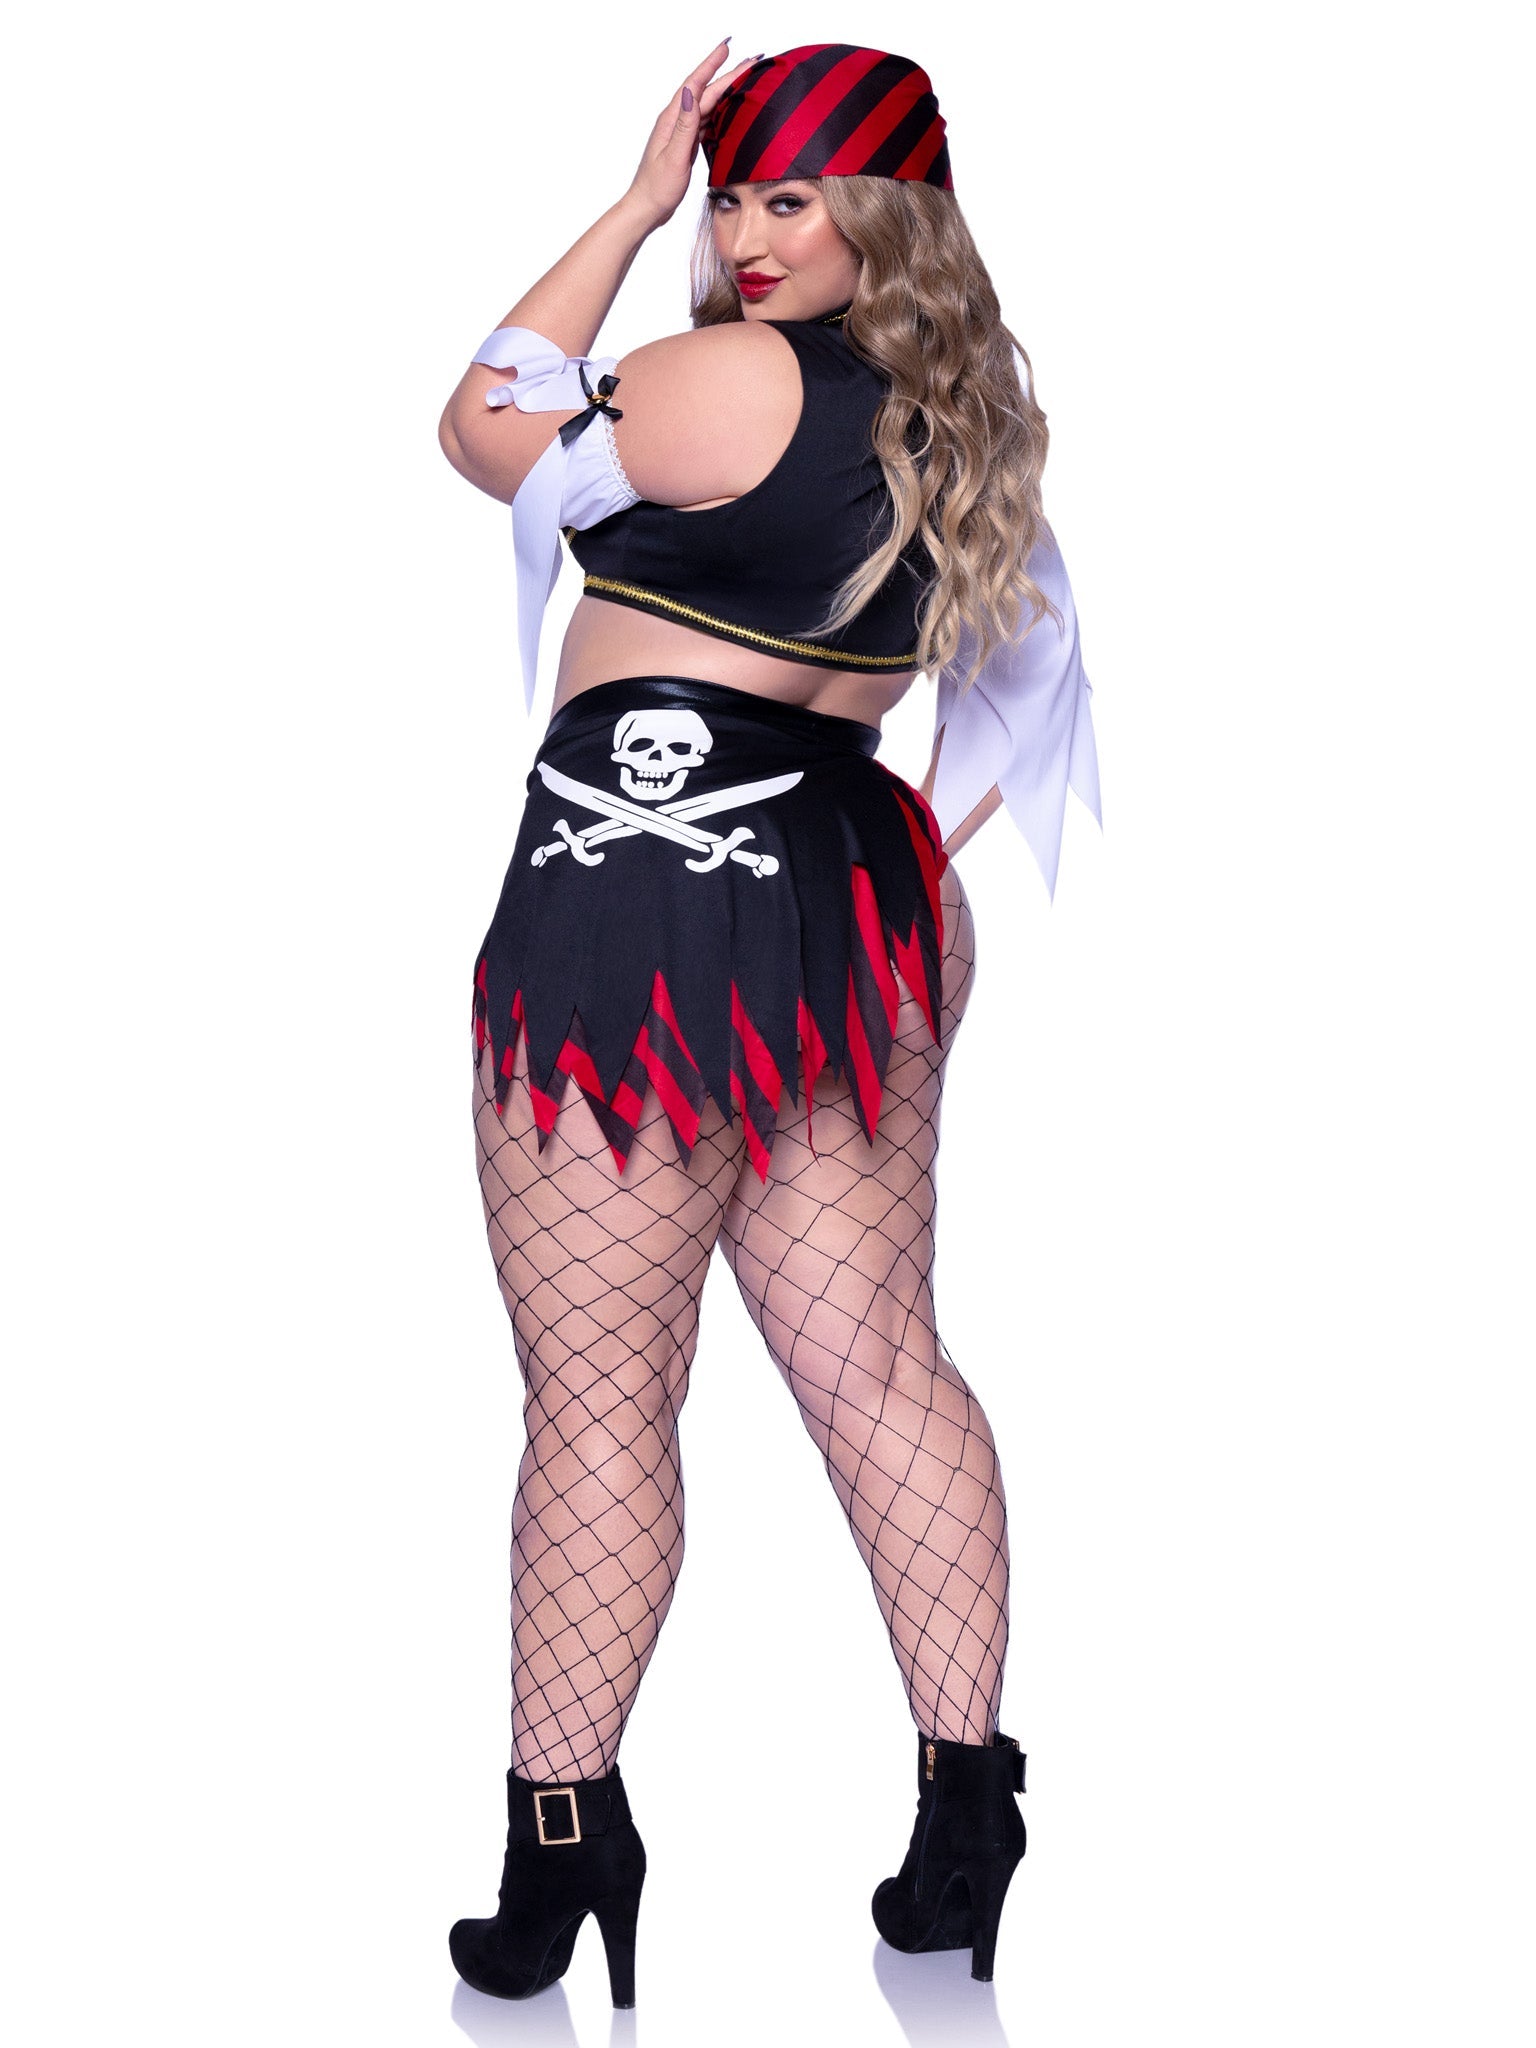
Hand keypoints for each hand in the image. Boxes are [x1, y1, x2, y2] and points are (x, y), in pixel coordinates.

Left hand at [624, 41, 759, 230]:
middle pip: (705, 91)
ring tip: (745, 79)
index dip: (712, 63)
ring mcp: (681, 131)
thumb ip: (684, 126)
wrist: (646, 208)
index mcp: (672, 119)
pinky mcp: (685, 143)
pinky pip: (706, 120)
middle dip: (727, 73)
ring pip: (707, 104)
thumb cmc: (657, 188)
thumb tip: (691, 92)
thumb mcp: (673, 157)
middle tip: (750, 60)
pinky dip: (720, 111)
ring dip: (726, 90)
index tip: (727, 46)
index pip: (695, 84)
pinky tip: (730, 109)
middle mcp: (676, 120)